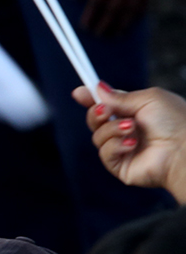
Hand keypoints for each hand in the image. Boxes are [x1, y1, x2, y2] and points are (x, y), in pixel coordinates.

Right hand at [73, 84, 185, 202]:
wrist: (185, 149)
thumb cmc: (175, 122)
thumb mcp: (148, 99)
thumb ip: (120, 96)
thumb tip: (97, 88)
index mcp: (133, 113)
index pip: (105, 105)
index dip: (90, 99)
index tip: (79, 92)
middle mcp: (126, 130)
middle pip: (95, 120)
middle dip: (96, 113)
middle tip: (106, 111)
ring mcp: (122, 148)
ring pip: (97, 136)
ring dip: (112, 129)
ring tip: (132, 128)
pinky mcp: (120, 166)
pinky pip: (104, 153)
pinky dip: (116, 145)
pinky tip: (132, 144)